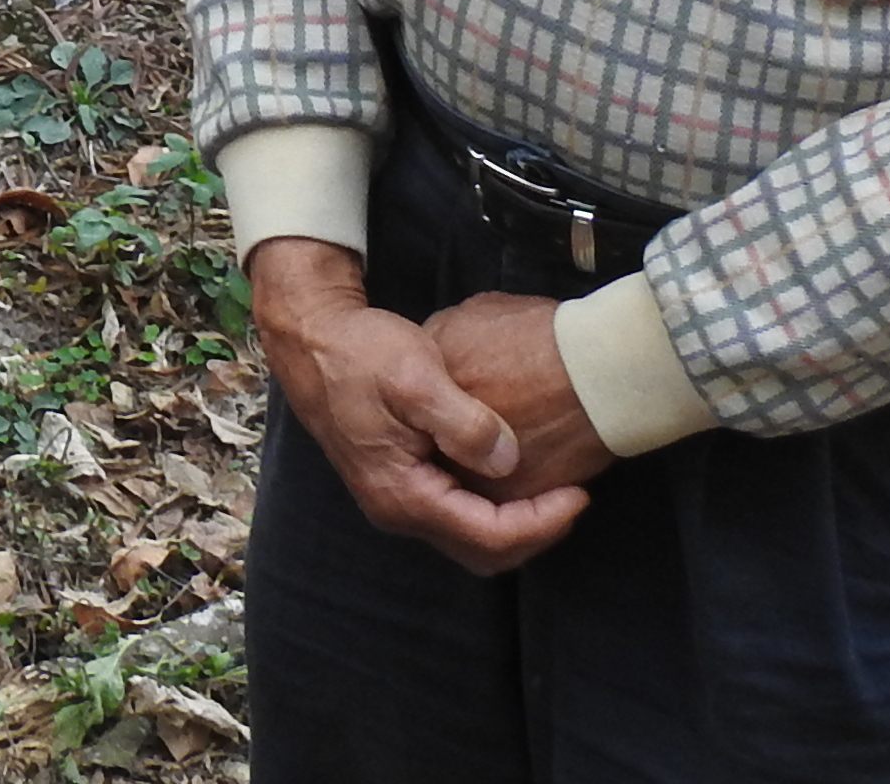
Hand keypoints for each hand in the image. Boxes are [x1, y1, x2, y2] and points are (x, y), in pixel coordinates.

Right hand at [248, 239, 593, 575]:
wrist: (310, 338)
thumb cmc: (360, 352)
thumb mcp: (415, 376)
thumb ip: (464, 423)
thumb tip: (509, 461)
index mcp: (403, 493)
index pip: (489, 536)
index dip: (542, 522)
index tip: (579, 493)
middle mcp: (397, 508)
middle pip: (481, 551)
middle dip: (534, 532)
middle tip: (572, 499)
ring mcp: (395, 497)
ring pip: (469, 536)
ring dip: (514, 522)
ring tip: (551, 489)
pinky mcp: (397, 480)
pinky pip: (455, 512)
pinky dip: (491, 506)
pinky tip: (510, 471)